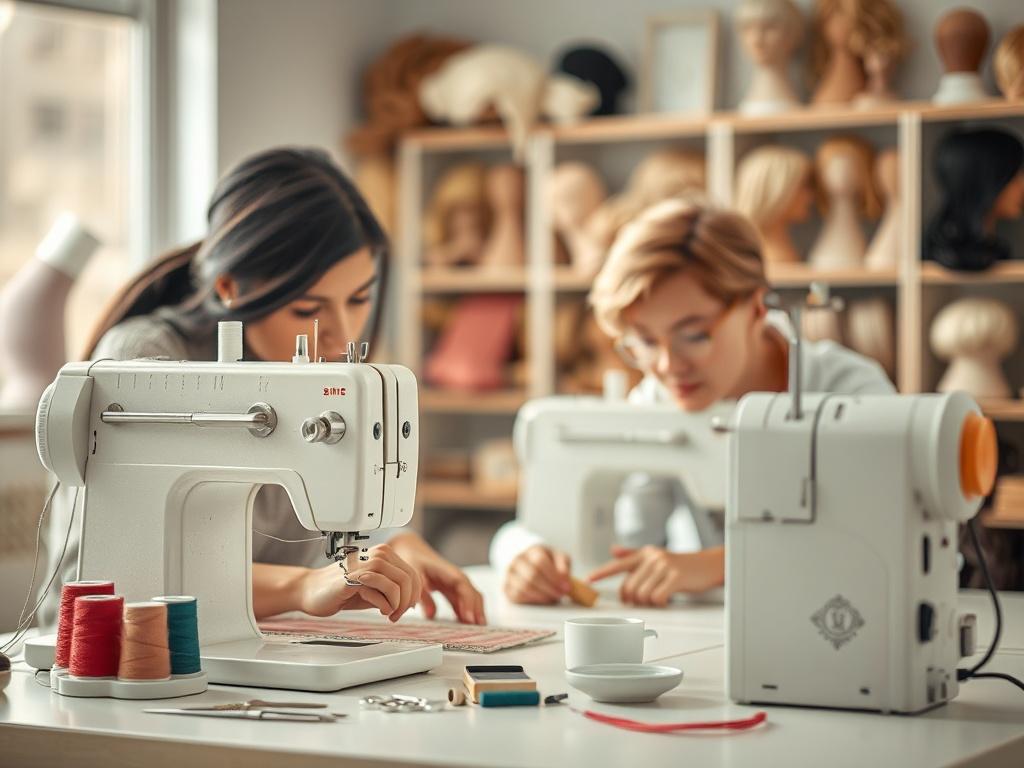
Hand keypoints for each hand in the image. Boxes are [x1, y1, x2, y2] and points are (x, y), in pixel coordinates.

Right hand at [298, 543, 420, 621]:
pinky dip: (385, 605)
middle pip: (408, 579)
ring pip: (398, 584)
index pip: (412, 573)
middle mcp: (377, 554)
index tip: (406, 608)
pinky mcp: (353, 577)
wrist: (311, 591)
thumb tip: (414, 600)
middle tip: (397, 614)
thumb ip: (393, 590)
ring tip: (389, 614)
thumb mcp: (375, 589)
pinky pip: (380, 592)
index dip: (414, 594)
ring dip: (397, 605)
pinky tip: (380, 610)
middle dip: (407, 602)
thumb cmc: (342, 591)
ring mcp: (365, 564)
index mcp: (384, 554)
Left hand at [388, 532, 485, 624]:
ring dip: (475, 612)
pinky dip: (467, 612)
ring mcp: (455, 584)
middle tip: (478, 628)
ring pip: (471, 599)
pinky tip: (466, 625)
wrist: (411, 549)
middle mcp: (456, 578)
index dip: (467, 603)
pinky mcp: (451, 589)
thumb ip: (422, 594)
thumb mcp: (414, 574)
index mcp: (448, 572)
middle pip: (472, 594)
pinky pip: (463, 602)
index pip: (463, 587)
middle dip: (477, 610)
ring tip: (477, 629)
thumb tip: (431, 614)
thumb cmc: (413, 559)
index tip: (469, 618)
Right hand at [503, 545, 571, 604]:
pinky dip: (532, 600)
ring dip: (542, 596)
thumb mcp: (560, 558)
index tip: (566, 587)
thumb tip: (564, 579)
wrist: (531, 563)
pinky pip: (518, 596)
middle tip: (561, 595)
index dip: (554, 576)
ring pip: (524, 587)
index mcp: (533, 551)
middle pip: (532, 575)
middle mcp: (518, 560)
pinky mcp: (507, 587)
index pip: (540, 562)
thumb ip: (564, 566)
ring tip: (553, 597)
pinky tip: (542, 599)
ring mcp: (510, 574)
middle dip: (549, 588)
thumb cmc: (548, 562)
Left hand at [586, 545, 724, 605]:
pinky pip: (657, 597)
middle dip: (633, 600)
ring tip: (658, 598)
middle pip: (629, 587)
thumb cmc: (681, 564)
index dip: (601, 573)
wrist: (708, 565)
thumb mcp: (656, 556)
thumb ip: (633, 554)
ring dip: (648, 603)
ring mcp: (663, 566)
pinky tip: (667, 600)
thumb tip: (613, 550)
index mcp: (643, 554)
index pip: (617, 564)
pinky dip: (660, 603)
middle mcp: (651, 558)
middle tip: (643, 601)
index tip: (587, 580)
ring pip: (641, 594)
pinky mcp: (675, 576)